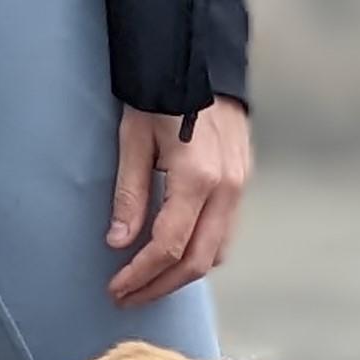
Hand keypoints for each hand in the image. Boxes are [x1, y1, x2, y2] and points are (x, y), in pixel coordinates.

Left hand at [107, 98, 249, 307]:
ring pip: (214, 256)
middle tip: (129, 297)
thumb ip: (130, 194)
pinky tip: (174, 256)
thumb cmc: (165, 93)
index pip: (167, 246)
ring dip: (181, 275)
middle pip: (195, 263)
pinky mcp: (241, 187)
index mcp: (197, 179)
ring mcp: (239, 191)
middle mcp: (225, 192)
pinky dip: (198, 254)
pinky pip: (223, 237)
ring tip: (149, 281)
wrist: (203, 62)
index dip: (141, 274)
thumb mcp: (135, 138)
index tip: (118, 288)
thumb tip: (119, 242)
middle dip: (159, 286)